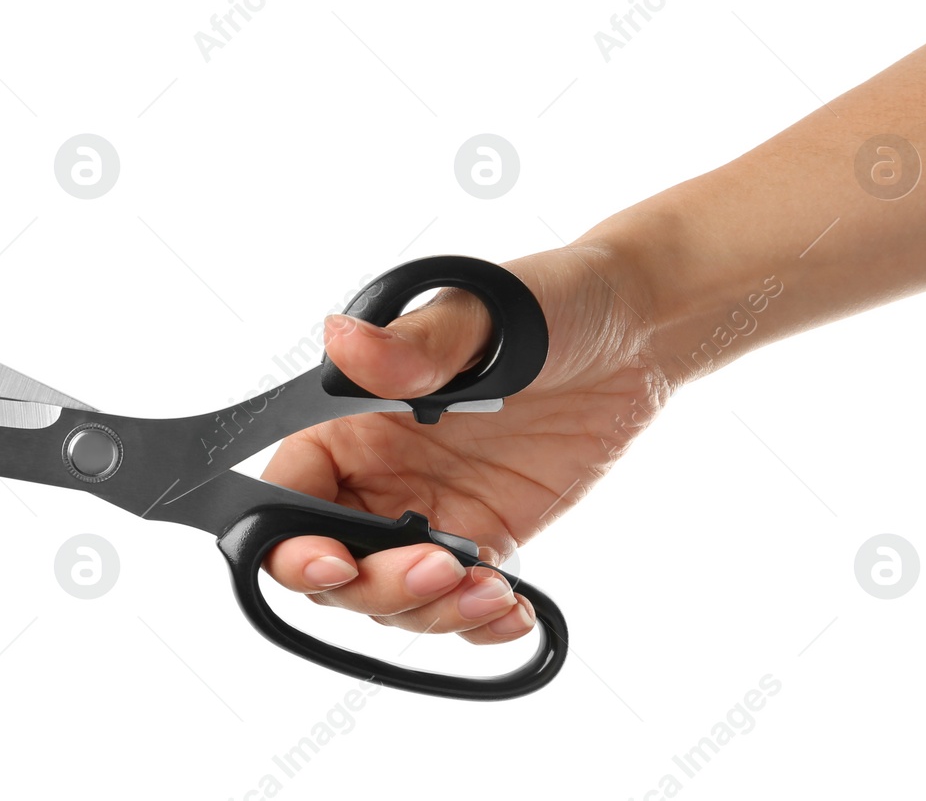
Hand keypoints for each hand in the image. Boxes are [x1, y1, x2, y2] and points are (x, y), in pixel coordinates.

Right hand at [263, 241, 670, 642]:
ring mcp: (429, 510)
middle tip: (444, 569)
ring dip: (433, 612)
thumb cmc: (552, 301)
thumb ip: (415, 345)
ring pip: (392, 597)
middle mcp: (377, 472)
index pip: (286, 495)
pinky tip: (514, 609)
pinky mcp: (484, 535)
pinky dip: (478, 624)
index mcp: (351, 418)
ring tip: (493, 591)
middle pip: (333, 568)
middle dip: (375, 587)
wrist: (639, 331)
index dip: (293, 544)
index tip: (337, 563)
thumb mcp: (484, 316)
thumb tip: (344, 341)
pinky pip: (458, 601)